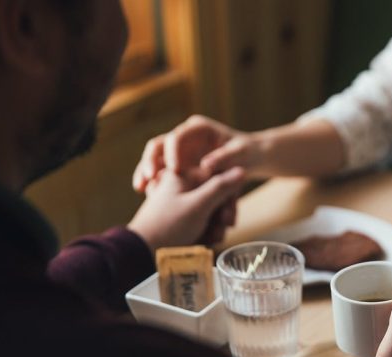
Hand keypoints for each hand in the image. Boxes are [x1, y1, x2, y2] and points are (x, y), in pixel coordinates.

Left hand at [128, 167, 244, 251]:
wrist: (142, 251)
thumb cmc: (168, 226)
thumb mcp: (198, 205)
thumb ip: (221, 187)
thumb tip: (241, 170)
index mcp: (183, 175)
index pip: (218, 178)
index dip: (227, 198)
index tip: (227, 216)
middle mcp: (182, 186)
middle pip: (216, 196)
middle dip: (221, 216)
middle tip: (221, 230)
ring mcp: (180, 203)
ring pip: (210, 211)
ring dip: (215, 226)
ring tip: (210, 239)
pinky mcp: (179, 218)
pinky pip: (201, 221)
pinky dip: (205, 231)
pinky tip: (204, 241)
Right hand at [132, 115, 260, 191]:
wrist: (251, 159)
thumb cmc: (248, 153)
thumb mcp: (241, 154)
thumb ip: (225, 158)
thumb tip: (206, 165)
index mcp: (198, 128)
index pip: (178, 136)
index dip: (173, 152)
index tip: (174, 170)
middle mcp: (185, 136)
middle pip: (159, 145)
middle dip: (151, 160)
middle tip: (148, 177)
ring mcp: (179, 149)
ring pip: (155, 157)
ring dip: (145, 171)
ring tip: (141, 188)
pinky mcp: (178, 163)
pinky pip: (159, 170)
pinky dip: (152, 180)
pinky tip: (146, 193)